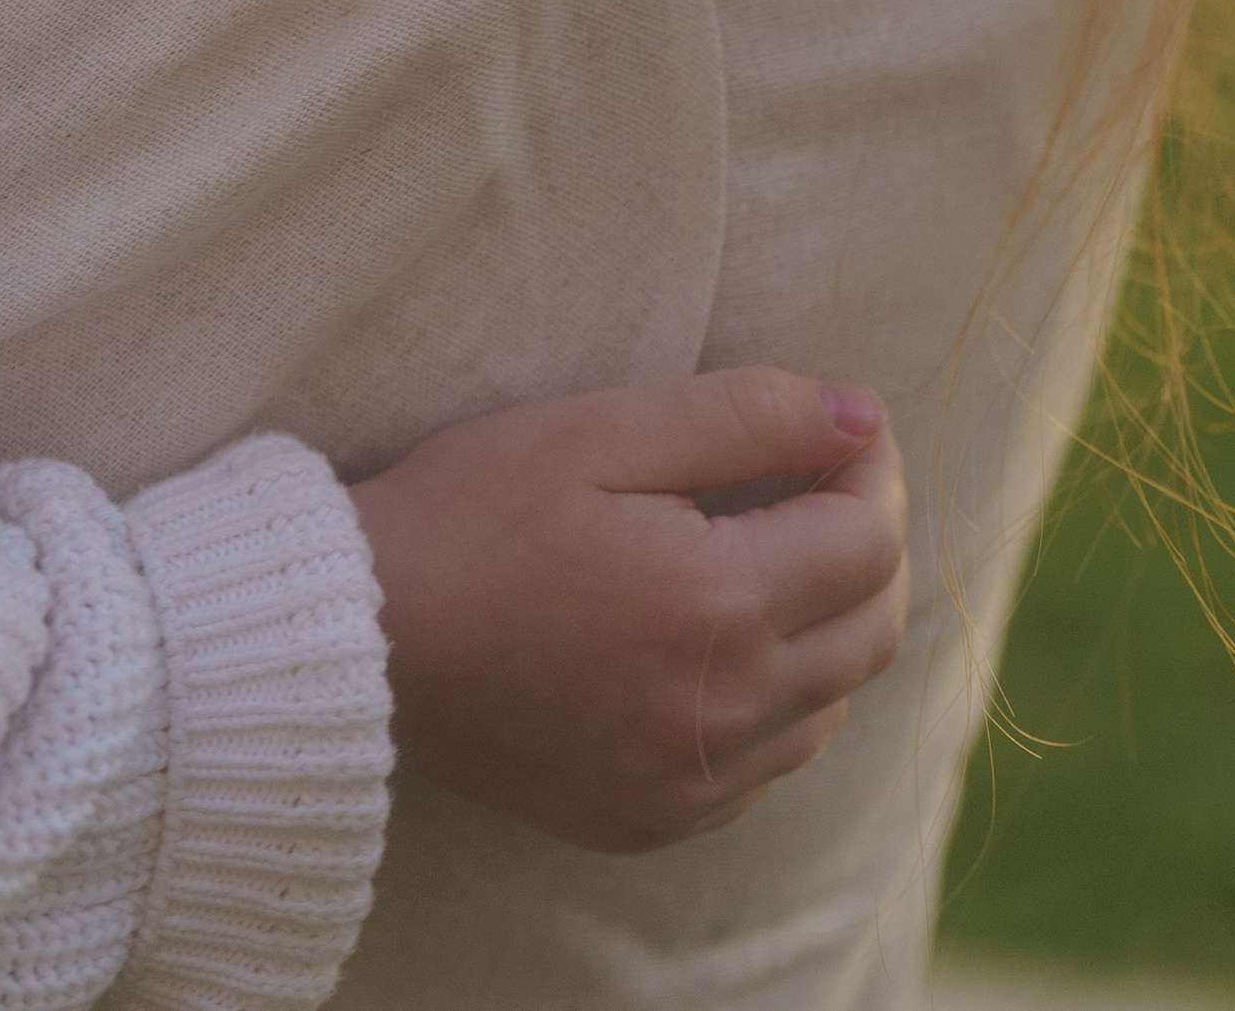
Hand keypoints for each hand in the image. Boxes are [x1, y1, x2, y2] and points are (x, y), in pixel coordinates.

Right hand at [347, 366, 909, 851]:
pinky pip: (764, 768)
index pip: (867, 540)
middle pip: (872, 632)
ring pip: (829, 707)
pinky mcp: (655, 820)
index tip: (840, 428)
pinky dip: (774, 702)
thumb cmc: (472, 513)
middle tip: (823, 483)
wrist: (363, 638)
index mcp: (716, 604)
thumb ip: (742, 415)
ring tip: (769, 555)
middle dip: (869, 546)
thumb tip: (858, 417)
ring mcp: (691, 784)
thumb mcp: (598, 429)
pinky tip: (716, 643)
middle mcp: (723, 712)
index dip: (870, 470)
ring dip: (827, 627)